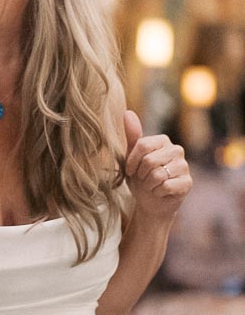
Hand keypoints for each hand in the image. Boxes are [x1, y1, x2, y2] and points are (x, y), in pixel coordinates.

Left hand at [124, 109, 191, 224]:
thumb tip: (127, 112)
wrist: (150, 202)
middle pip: (149, 161)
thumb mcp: (131, 157)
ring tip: (152, 186)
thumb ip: (131, 136)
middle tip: (144, 179)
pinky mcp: (188, 183)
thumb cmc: (140, 178)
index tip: (130, 170)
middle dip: (141, 175)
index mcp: (162, 140)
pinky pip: (166, 186)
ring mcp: (184, 166)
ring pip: (157, 175)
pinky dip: (158, 193)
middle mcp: (176, 150)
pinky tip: (161, 192)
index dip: (131, 162)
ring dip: (148, 185)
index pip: (142, 145)